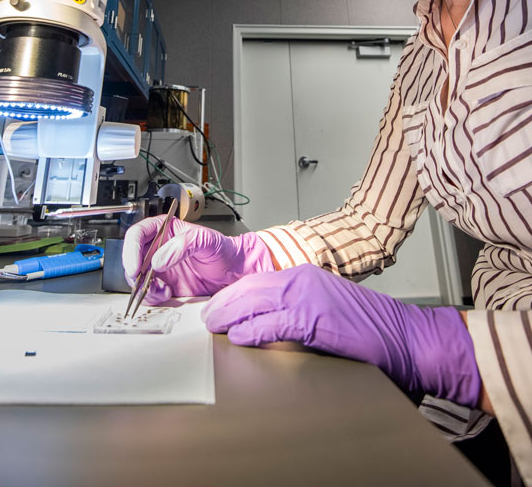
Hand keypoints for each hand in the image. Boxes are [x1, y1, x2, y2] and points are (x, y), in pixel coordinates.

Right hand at [122, 217, 273, 302]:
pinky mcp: (165, 286)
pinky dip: (153, 297)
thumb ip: (184, 244)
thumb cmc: (225, 250)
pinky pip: (149, 293)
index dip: (131, 249)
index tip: (134, 266)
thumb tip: (159, 259)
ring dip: (144, 287)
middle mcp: (159, 248)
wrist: (236, 273)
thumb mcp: (207, 240)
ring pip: (138, 278)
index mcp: (166, 230)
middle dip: (135, 272)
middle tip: (145, 283)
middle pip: (133, 257)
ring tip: (161, 290)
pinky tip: (168, 294)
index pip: (138, 234)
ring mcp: (161, 268)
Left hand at [202, 265, 480, 406]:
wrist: (408, 337)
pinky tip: (238, 337)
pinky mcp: (314, 319)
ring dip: (229, 315)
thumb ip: (296, 310)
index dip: (233, 294)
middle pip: (249, 287)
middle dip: (224, 302)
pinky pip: (273, 323)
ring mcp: (308, 297)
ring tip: (212, 326)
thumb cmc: (371, 328)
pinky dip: (251, 330)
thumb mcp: (327, 309)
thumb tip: (263, 324)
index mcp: (305, 276)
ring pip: (254, 301)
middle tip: (205, 317)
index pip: (257, 281)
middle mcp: (302, 279)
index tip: (216, 306)